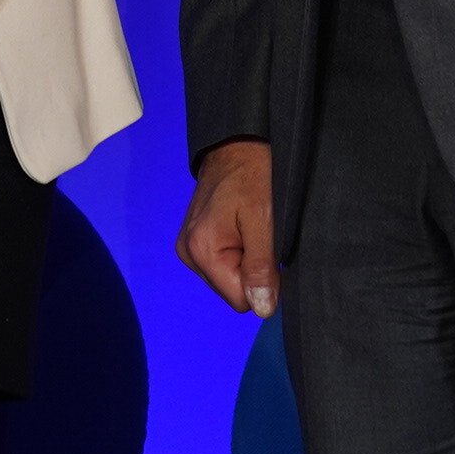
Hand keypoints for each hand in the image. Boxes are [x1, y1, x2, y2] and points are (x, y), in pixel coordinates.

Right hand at [176, 137, 278, 315]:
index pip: (240, 301)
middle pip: (231, 291)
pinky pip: (220, 264)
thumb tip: (263, 309)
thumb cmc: (253, 176)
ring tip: (248, 228)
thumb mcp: (264, 220)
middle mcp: (188, 254)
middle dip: (250, 270)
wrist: (235, 144)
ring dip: (243, 261)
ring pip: (227, 279)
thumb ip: (261, 267)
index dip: (261, 282)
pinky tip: (238, 228)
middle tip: (257, 235)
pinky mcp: (192, 241)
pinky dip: (235, 252)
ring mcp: (187, 248)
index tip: (267, 250)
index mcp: (201, 251)